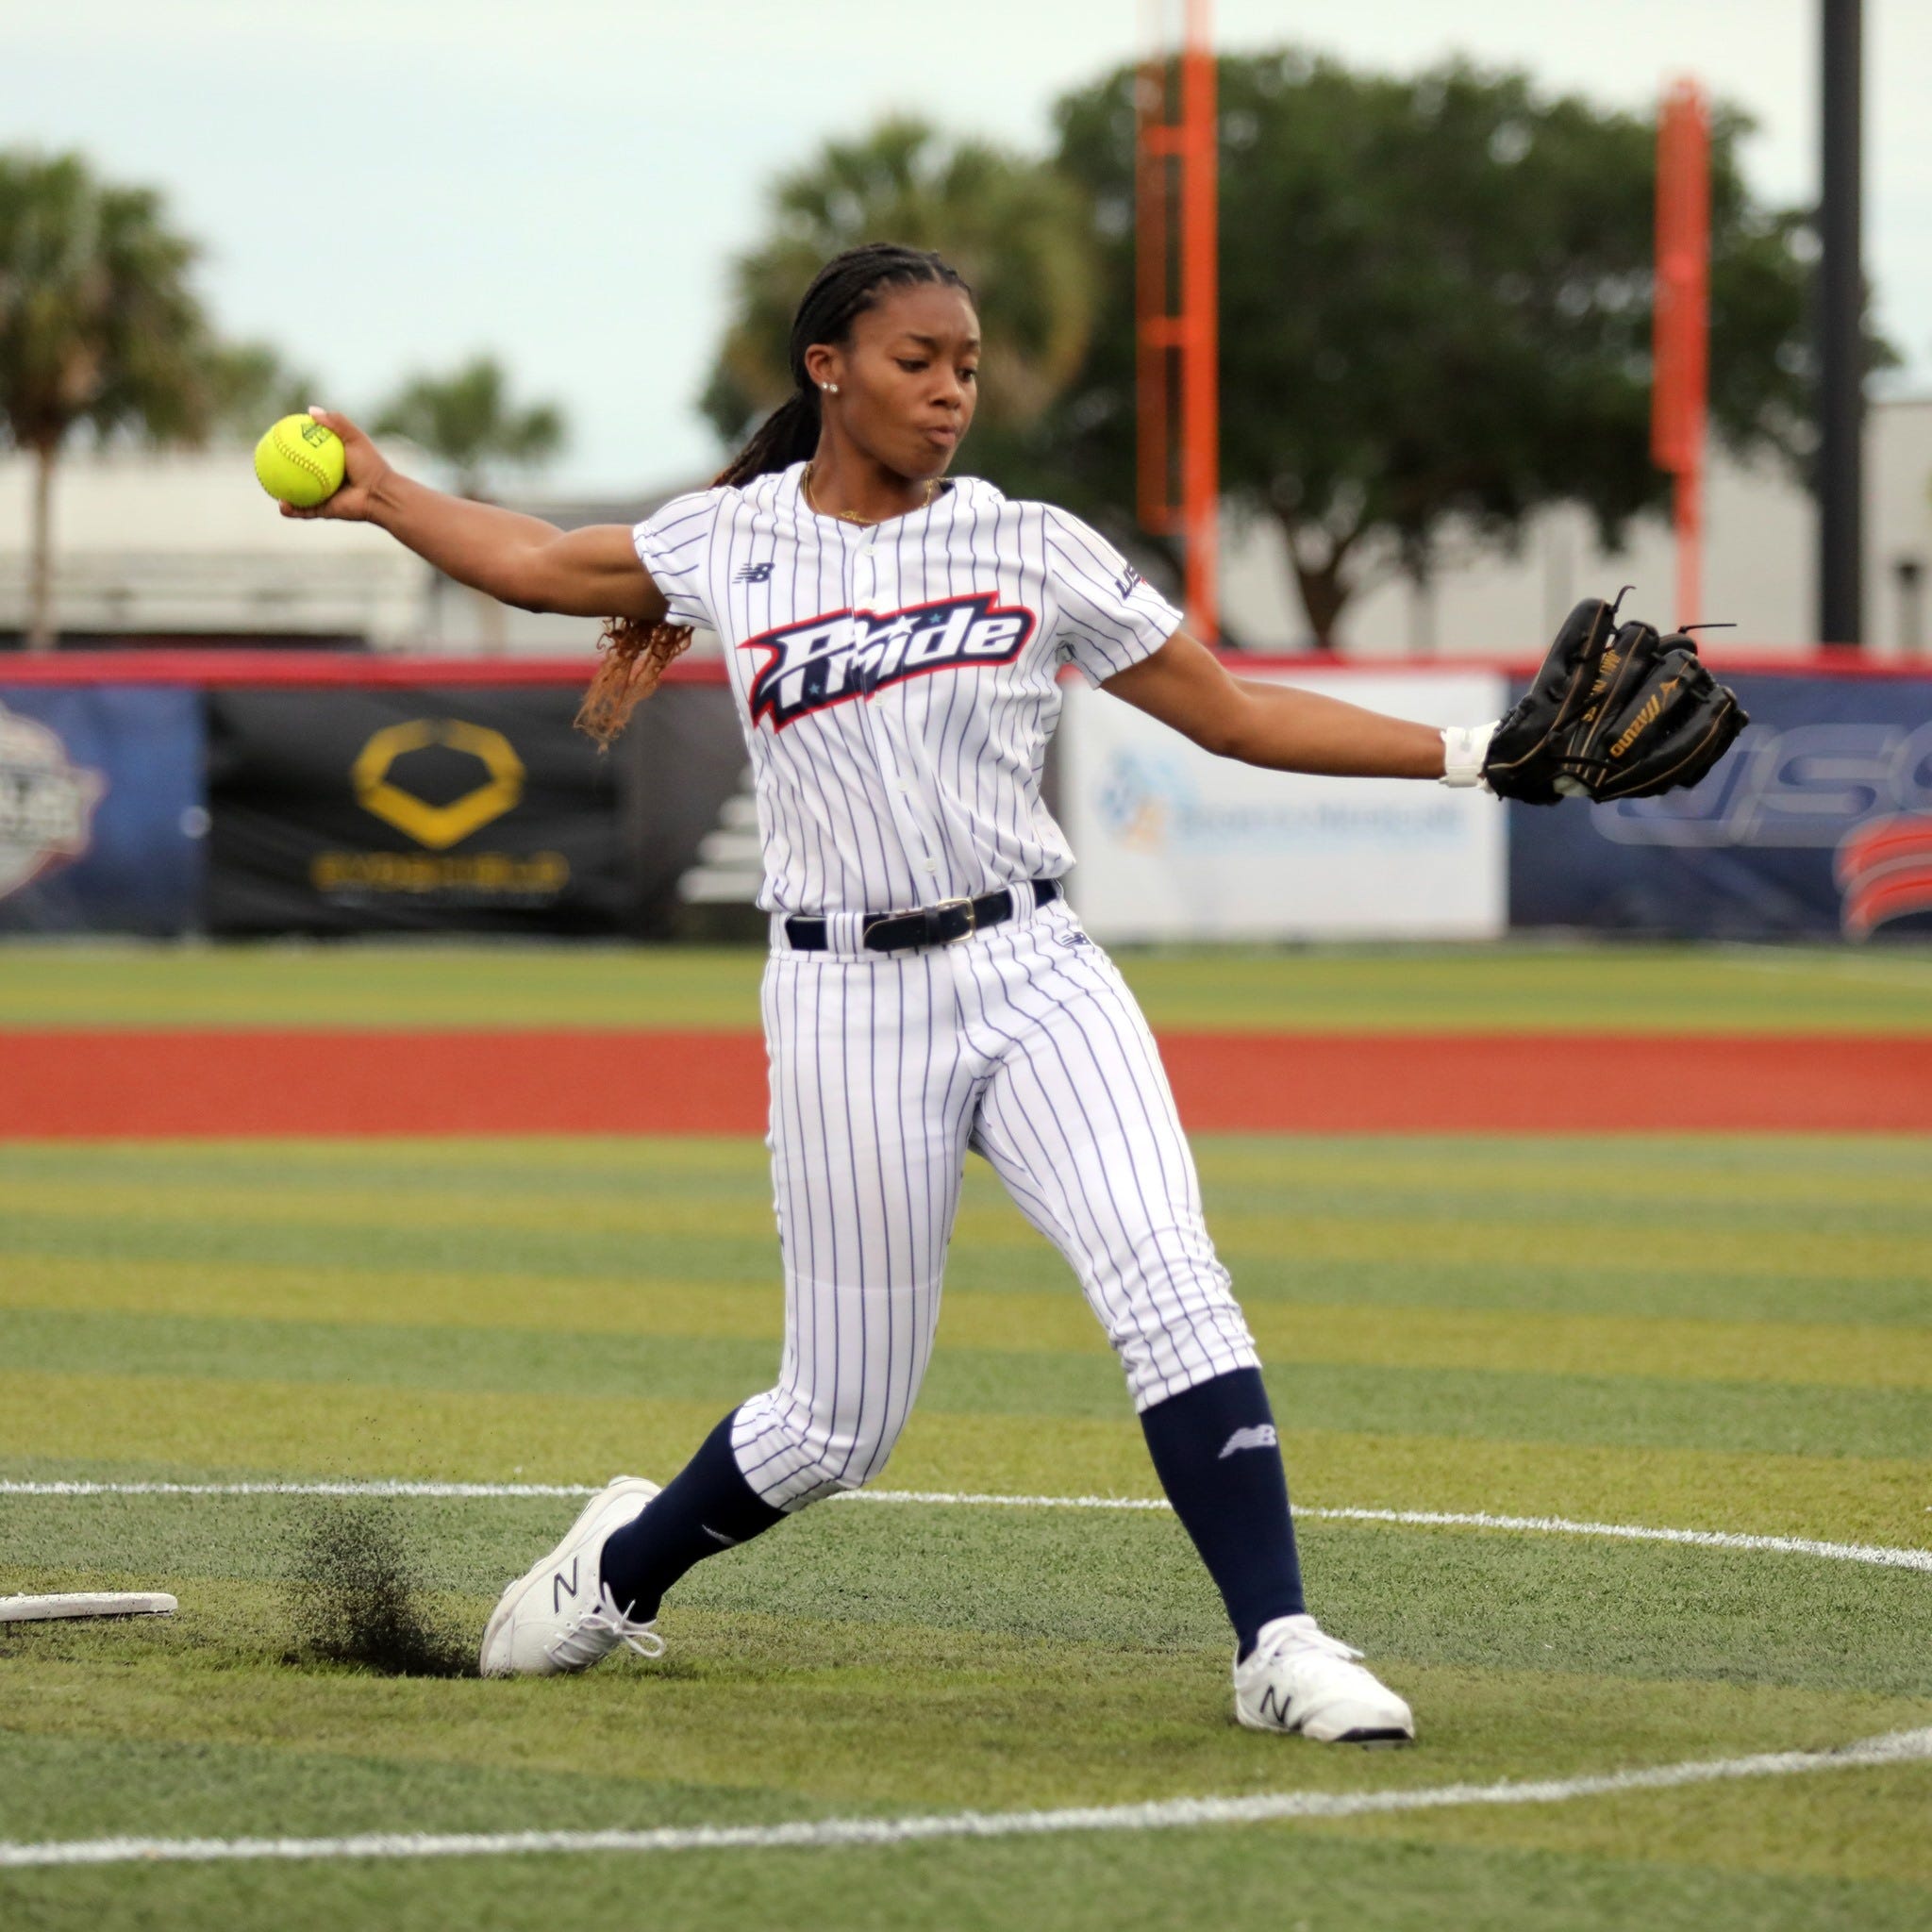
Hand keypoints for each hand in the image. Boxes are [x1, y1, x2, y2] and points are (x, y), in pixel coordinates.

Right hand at [277, 406, 392, 522]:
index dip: (293, 445)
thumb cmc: (371, 466)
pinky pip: (304, 511)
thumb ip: (336, 422)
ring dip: (281, 492)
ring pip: (297, 494)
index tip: (277, 437)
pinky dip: (292, 510)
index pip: (308, 451)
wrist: (381, 495)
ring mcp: (324, 496)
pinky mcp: (325, 511)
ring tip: (266, 486)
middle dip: (282, 469)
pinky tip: (281, 504)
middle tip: (265, 461)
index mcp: (332, 462)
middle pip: (298, 472)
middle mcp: (326, 479)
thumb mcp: (355, 438)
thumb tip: (310, 410)